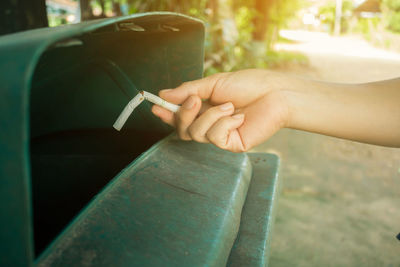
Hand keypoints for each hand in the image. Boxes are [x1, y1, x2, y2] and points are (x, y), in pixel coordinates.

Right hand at [151, 69, 289, 151]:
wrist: (276, 94)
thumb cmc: (249, 85)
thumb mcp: (214, 83)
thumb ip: (188, 90)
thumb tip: (163, 94)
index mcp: (205, 108)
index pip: (180, 116)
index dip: (166, 113)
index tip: (154, 107)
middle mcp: (210, 123)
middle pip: (182, 129)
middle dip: (184, 115)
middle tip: (194, 100)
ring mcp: (220, 136)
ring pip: (196, 134)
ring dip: (210, 117)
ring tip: (229, 105)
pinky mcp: (231, 145)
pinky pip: (214, 138)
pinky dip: (224, 123)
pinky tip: (239, 117)